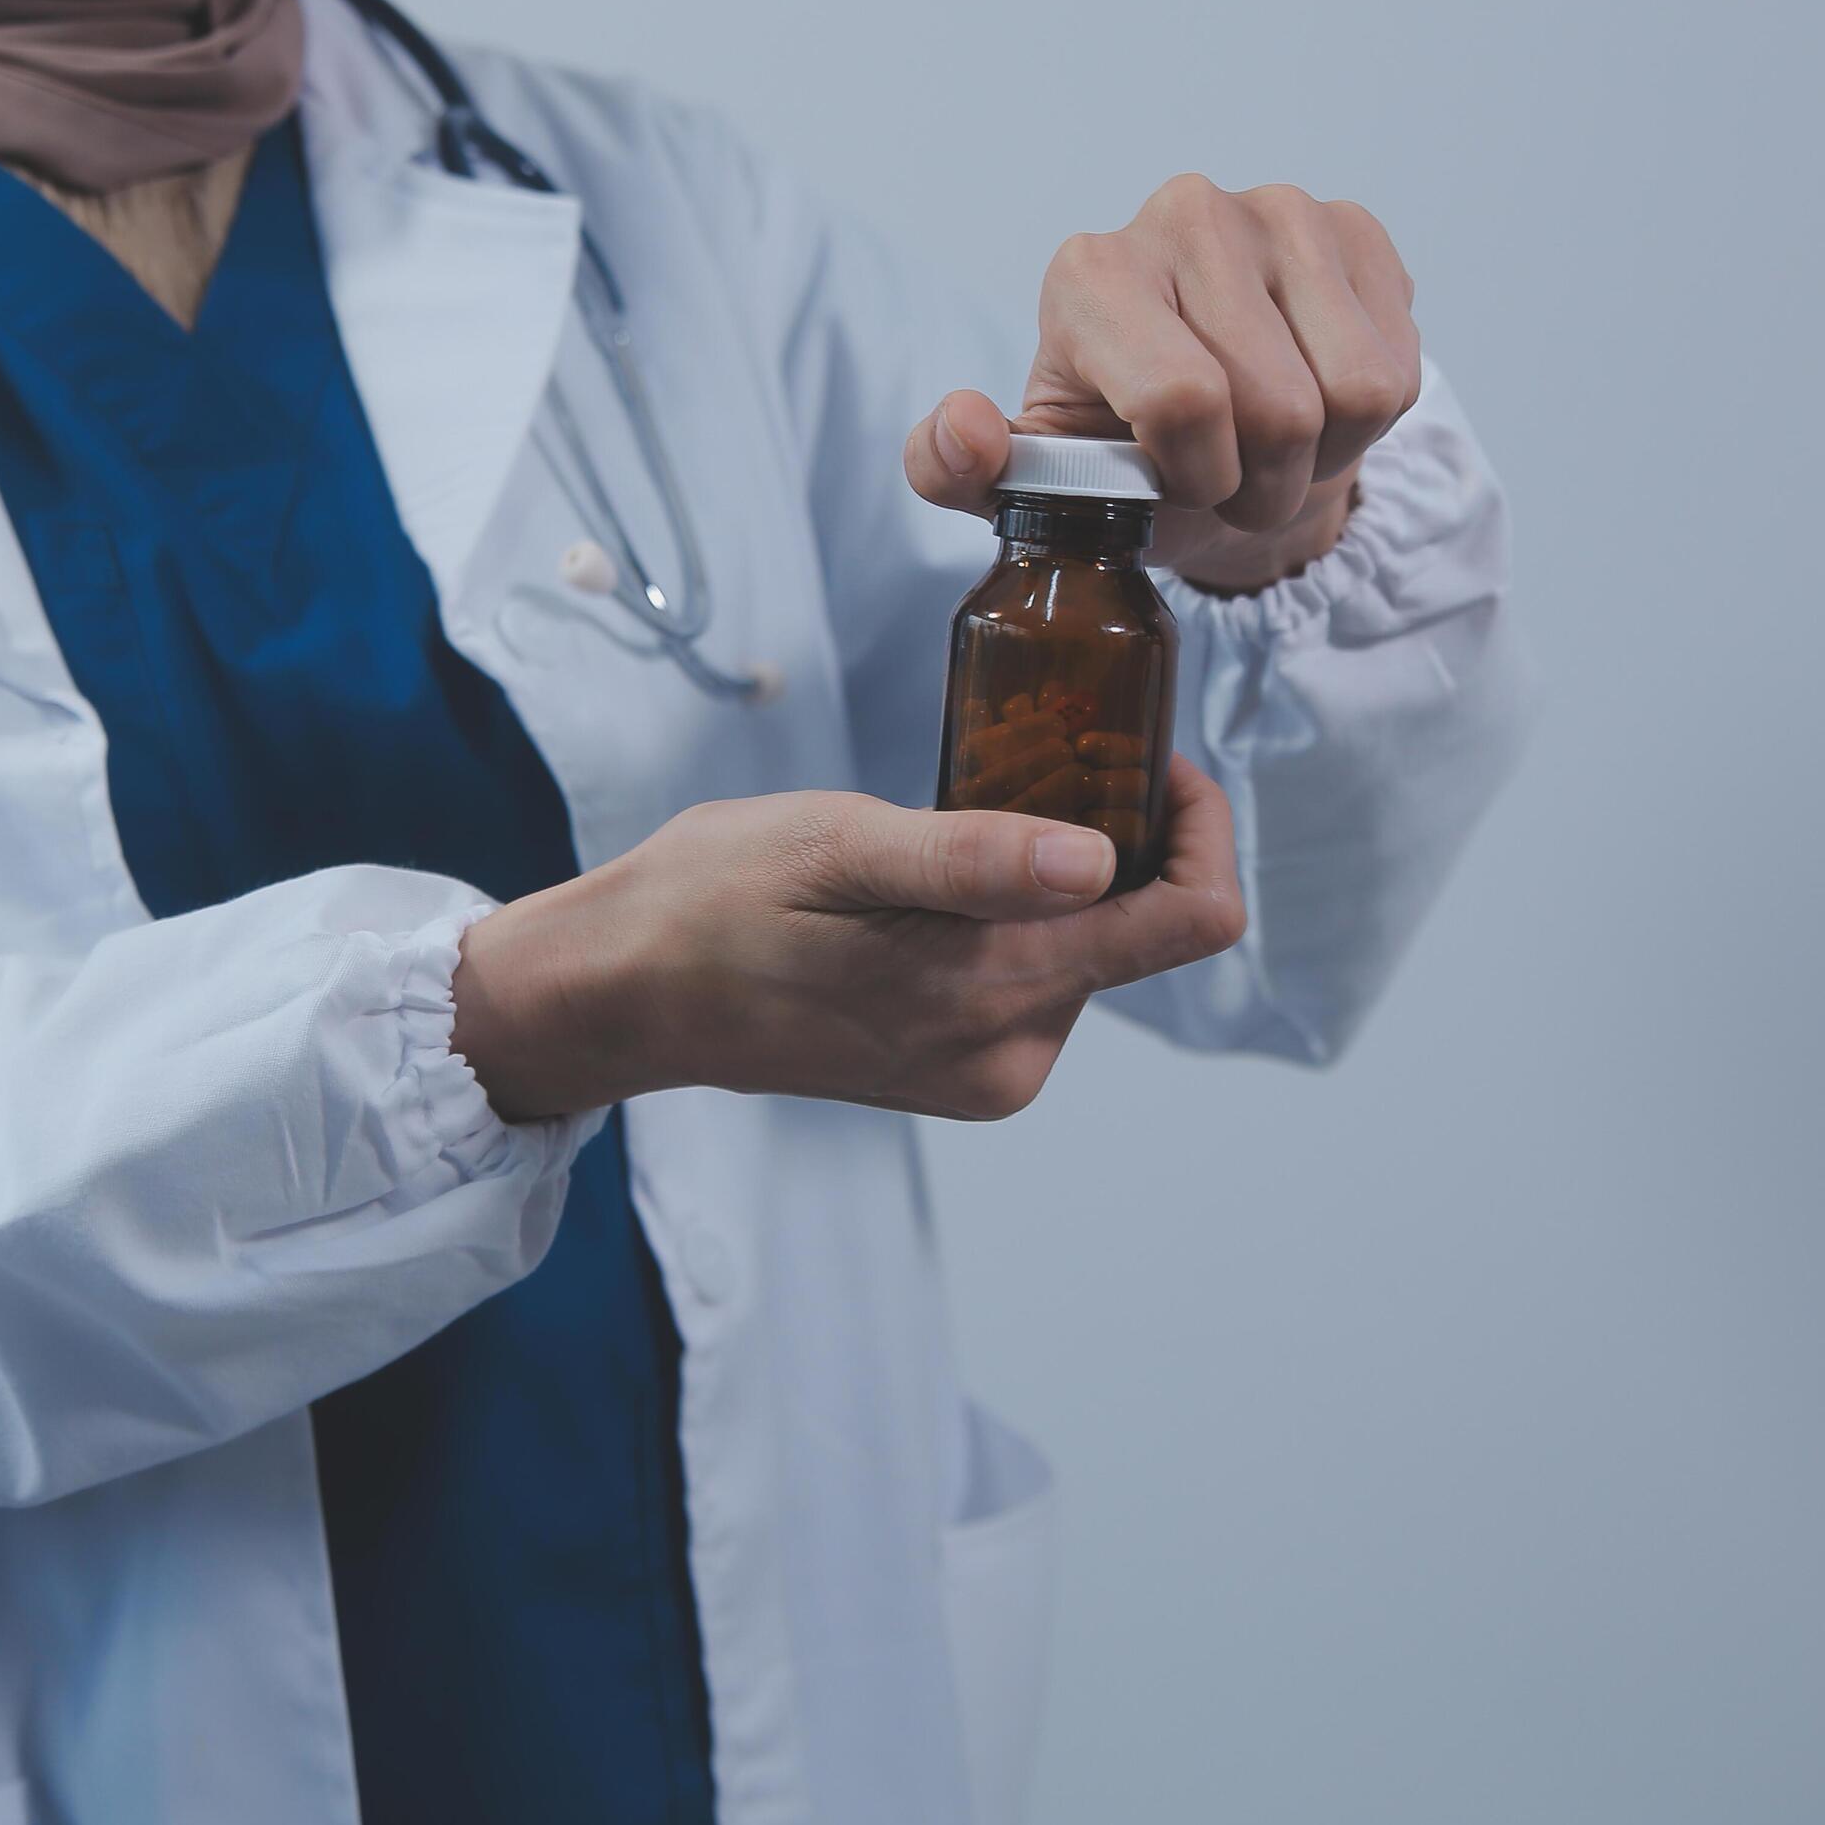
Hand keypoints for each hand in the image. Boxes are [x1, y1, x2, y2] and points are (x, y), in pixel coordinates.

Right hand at [452, 759, 1245, 1121]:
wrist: (626, 994)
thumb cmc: (712, 901)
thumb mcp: (835, 845)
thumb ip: (972, 859)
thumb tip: (1098, 864)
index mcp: (996, 993)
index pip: (1192, 920)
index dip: (1198, 822)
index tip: (1143, 752)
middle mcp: (1012, 1051)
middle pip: (1145, 926)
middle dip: (1113, 835)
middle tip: (1022, 761)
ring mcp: (989, 1071)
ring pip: (1090, 947)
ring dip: (1056, 877)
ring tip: (953, 825)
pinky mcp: (964, 1073)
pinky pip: (1037, 978)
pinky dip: (1015, 918)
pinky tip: (936, 885)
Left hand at [906, 177, 1419, 593]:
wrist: (1216, 421)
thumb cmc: (1121, 452)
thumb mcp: (1031, 481)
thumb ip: (956, 470)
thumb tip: (965, 427)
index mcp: (1088, 272)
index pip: (1184, 397)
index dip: (1199, 476)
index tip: (1177, 486)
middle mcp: (1181, 214)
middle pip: (1277, 408)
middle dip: (1262, 481)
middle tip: (1231, 477)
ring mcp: (1277, 208)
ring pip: (1354, 391)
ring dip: (1320, 455)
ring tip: (1272, 443)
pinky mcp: (1353, 224)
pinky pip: (1400, 365)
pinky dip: (1367, 417)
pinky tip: (1316, 393)